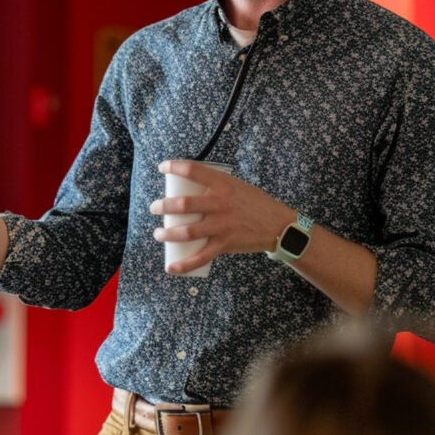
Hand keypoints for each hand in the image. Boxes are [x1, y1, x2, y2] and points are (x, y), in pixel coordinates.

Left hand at [149, 159, 292, 273]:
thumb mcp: (236, 187)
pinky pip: (201, 257)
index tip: (162, 168)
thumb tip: (188, 186)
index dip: (174, 167)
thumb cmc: (254, 203)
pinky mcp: (226, 244)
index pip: (193, 170)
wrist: (279, 225)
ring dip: (167, 234)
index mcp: (223, 184)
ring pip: (187, 231)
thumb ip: (215, 186)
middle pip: (184, 204)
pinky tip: (171, 267)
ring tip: (158, 234)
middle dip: (163, 206)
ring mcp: (222, 225)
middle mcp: (221, 203)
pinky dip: (184, 264)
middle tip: (154, 208)